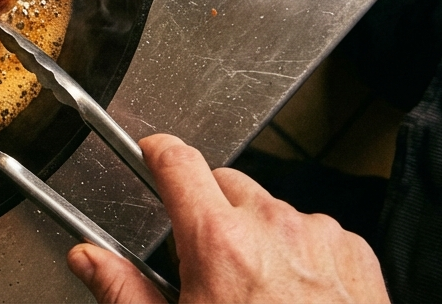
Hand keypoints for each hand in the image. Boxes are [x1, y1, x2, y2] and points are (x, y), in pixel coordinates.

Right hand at [66, 134, 388, 302]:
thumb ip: (125, 291)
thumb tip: (88, 259)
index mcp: (219, 242)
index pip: (178, 162)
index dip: (157, 152)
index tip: (151, 153)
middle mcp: (271, 226)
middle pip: (225, 183)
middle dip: (209, 208)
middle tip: (204, 258)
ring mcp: (317, 235)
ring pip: (272, 208)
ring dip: (257, 232)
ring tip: (256, 286)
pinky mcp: (353, 251)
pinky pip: (314, 231)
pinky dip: (300, 252)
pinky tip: (294, 293)